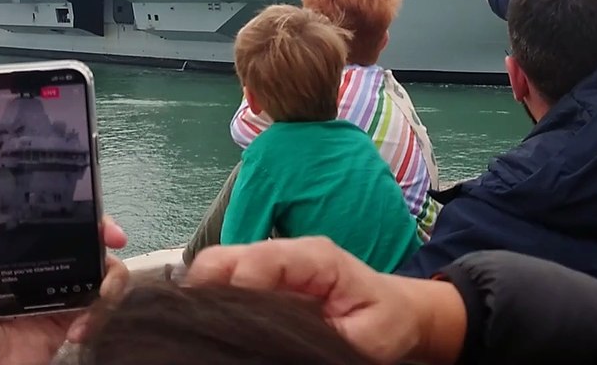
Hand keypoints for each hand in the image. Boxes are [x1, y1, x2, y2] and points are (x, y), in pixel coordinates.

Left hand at [0, 188, 127, 364]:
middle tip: (116, 239)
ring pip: (101, 269)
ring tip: (105, 294)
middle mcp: (39, 267)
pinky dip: (99, 313)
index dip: (71, 209)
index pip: (48, 221)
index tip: (87, 206)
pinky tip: (80, 328)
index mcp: (12, 254)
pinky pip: (100, 304)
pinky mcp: (72, 318)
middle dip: (105, 234)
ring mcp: (59, 292)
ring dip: (112, 277)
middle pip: (83, 239)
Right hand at [186, 238, 464, 364]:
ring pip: (217, 268)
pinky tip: (217, 327)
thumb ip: (322, 335)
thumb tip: (278, 343)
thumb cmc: (384, 321)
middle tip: (202, 330)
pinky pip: (224, 281)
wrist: (394, 311)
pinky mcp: (262, 279)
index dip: (237, 286)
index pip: (260, 259)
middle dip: (204, 289)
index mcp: (315, 259)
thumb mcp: (363, 336)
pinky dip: (213, 300)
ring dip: (206, 296)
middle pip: (224, 257)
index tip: (227, 322)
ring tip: (208, 331)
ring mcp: (271, 264)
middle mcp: (286, 253)